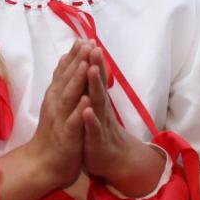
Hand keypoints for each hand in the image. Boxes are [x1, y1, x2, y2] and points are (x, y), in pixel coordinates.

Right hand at [27, 40, 92, 189]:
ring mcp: (61, 119)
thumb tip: (65, 58)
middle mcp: (56, 104)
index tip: (84, 38)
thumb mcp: (57, 103)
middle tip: (87, 42)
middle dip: (78, 60)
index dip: (74, 55)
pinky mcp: (67, 136)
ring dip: (77, 80)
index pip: (65, 71)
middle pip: (67, 79)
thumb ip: (61, 81)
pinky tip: (86, 101)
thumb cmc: (54, 132)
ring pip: (69, 97)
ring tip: (86, 64)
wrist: (44, 162)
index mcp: (56, 95)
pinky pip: (74, 122)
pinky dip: (80, 112)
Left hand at [82, 46, 166, 196]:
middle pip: (97, 84)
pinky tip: (86, 110)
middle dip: (96, 65)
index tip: (87, 39)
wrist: (113, 160)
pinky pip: (93, 129)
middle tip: (94, 47)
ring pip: (97, 102)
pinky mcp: (96, 140)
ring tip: (93, 69)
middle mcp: (100, 108)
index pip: (94, 76)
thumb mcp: (95, 106)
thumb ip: (92, 87)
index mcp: (97, 100)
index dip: (91, 58)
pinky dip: (90, 119)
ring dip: (95, 85)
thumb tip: (91, 64)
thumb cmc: (99, 131)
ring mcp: (100, 123)